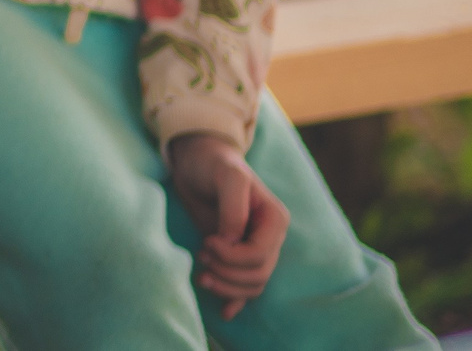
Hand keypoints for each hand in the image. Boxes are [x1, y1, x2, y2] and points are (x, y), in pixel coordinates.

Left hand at [167, 132, 288, 317]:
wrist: (197, 160)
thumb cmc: (213, 163)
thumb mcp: (226, 175)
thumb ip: (234, 207)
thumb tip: (231, 240)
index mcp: (274, 219)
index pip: (260, 255)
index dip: (233, 256)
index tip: (208, 242)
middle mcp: (269, 237)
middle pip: (257, 275)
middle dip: (227, 272)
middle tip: (200, 255)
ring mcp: (255, 248)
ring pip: (252, 285)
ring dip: (227, 287)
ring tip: (201, 275)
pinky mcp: (238, 255)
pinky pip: (245, 287)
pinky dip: (236, 301)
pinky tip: (225, 312)